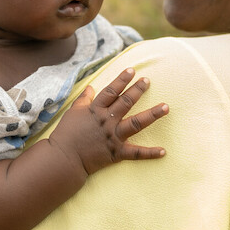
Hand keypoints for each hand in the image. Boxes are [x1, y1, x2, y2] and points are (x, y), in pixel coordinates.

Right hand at [47, 67, 168, 175]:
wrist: (64, 159)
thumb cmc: (66, 134)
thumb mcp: (73, 112)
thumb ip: (83, 99)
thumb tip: (90, 87)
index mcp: (96, 110)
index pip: (111, 91)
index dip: (122, 80)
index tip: (132, 70)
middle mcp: (107, 121)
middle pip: (126, 102)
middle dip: (138, 90)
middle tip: (148, 81)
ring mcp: (113, 137)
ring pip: (137, 123)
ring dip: (152, 115)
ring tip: (166, 107)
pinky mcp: (117, 153)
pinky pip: (136, 153)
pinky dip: (150, 153)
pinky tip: (163, 151)